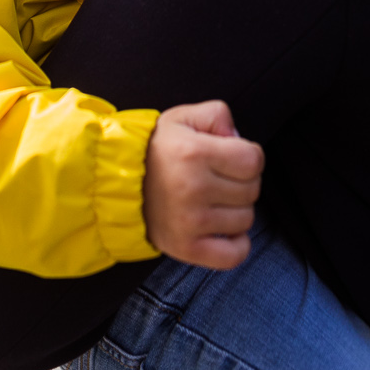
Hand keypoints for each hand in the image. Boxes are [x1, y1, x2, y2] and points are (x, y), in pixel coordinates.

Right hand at [143, 100, 263, 269]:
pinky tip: (221, 229)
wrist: (115, 183)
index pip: (253, 161)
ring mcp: (190, 221)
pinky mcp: (186, 247)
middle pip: (252, 191)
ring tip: (212, 201)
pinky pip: (234, 254)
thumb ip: (217, 115)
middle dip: (240, 182)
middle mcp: (193, 188)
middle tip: (217, 179)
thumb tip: (238, 137)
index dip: (248, 156)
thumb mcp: (181, 117)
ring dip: (235, 211)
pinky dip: (235, 244)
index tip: (232, 158)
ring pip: (246, 220)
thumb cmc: (154, 151)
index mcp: (194, 152)